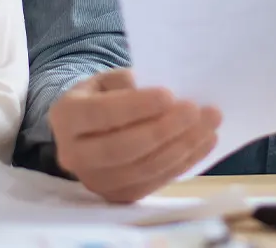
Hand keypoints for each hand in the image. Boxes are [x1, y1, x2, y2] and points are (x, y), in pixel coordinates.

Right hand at [50, 68, 220, 203]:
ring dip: (182, 147)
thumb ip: (128, 83)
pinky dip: (184, 162)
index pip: (101, 114)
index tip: (169, 95)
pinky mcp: (118, 196)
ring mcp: (95, 181)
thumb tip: (164, 99)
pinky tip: (204, 141)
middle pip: (122, 148)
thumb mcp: (107, 79)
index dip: (136, 106)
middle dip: (164, 129)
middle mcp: (73, 155)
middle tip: (196, 110)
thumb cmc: (104, 95)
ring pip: (143, 168)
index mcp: (65, 116)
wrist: (90, 127)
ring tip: (210, 124)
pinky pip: (155, 181)